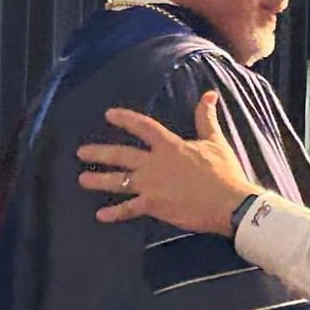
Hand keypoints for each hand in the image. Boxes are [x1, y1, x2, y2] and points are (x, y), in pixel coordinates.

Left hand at [77, 90, 259, 234]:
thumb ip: (206, 118)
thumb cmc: (223, 172)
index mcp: (169, 146)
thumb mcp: (215, 141)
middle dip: (100, 152)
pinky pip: (129, 209)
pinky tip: (101, 215)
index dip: (125, 119)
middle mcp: (154, 163)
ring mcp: (151, 186)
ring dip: (99, 180)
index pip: (143, 126)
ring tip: (82, 179)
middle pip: (121, 155)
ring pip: (119, 181)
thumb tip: (208, 95)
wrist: (228, 203)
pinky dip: (115, 213)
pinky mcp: (154, 206)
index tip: (109, 115)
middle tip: (81, 152)